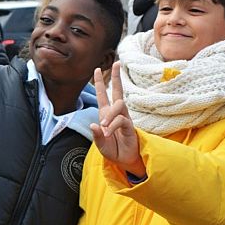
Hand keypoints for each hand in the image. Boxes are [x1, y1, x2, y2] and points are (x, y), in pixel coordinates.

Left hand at [89, 61, 145, 177]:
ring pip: (119, 105)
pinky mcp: (130, 127)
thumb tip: (94, 124)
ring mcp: (124, 119)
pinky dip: (114, 124)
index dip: (100, 82)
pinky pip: (122, 120)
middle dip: (116, 77)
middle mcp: (116, 114)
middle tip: (116, 63)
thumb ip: (97, 136)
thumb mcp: (101, 144)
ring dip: (110, 114)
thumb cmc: (114, 150)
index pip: (103, 95)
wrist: (126, 161)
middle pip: (117, 91)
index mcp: (106, 115)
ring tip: (104, 126)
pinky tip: (109, 132)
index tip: (98, 69)